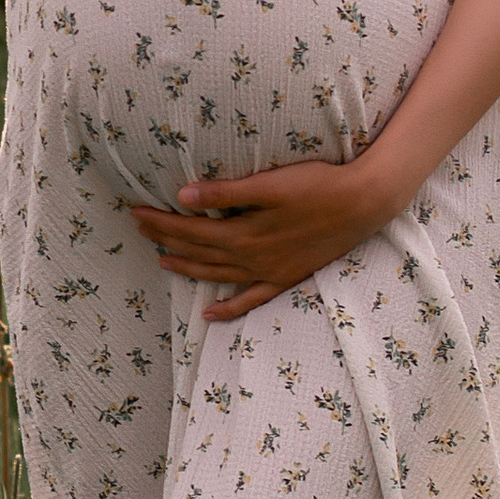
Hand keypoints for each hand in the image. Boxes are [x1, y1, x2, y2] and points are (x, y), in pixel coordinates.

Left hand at [130, 151, 400, 322]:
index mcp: (244, 233)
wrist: (363, 204)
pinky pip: (251, 299)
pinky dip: (229, 308)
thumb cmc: (317, 186)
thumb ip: (225, 193)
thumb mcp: (269, 184)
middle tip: (139, 229)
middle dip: (166, 240)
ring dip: (188, 268)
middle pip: (199, 251)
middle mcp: (252, 258)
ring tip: (162, 261)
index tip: (136, 212)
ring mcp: (269, 271)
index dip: (161, 222)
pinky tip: (210, 314)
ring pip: (218, 275)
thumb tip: (183, 197)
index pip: (190, 229)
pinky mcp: (287, 277)